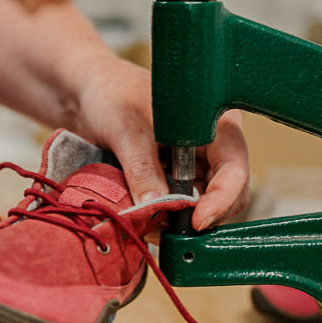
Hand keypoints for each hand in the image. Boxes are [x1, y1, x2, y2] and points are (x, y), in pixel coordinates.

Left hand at [76, 58, 248, 230]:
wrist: (87, 92)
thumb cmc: (111, 95)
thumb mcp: (127, 131)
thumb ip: (142, 170)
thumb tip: (157, 210)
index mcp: (214, 124)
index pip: (234, 168)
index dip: (221, 199)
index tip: (197, 222)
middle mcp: (210, 147)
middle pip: (226, 193)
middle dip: (201, 215)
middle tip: (167, 230)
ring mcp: (192, 165)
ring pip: (201, 203)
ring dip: (179, 219)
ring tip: (148, 223)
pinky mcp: (173, 178)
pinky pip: (178, 204)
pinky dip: (165, 215)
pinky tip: (144, 216)